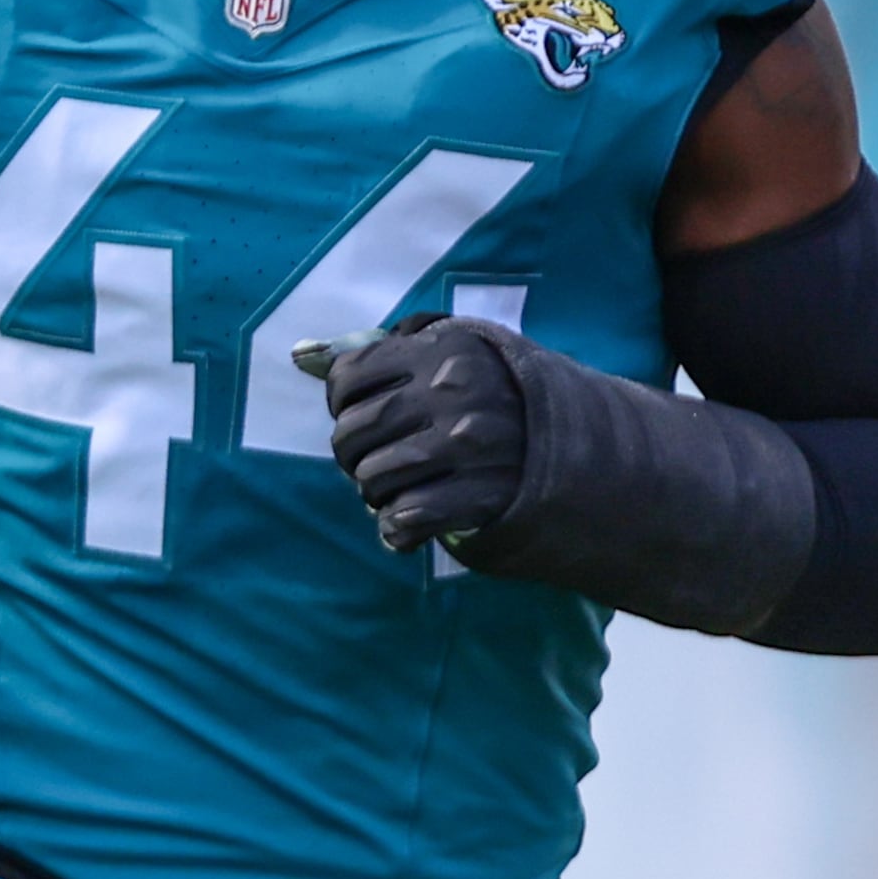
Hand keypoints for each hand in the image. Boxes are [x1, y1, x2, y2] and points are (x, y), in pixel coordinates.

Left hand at [316, 314, 529, 551]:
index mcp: (443, 350)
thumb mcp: (448, 356)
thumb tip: (299, 353)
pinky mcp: (480, 496)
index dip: (343, 404)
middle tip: (374, 460)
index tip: (363, 414)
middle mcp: (453, 394)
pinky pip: (404, 518)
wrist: (579, 449)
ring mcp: (467, 446)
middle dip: (352, 455)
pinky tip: (408, 522)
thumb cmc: (495, 394)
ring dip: (374, 493)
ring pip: (372, 478)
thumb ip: (376, 353)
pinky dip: (396, 528)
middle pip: (352, 432)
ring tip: (397, 488)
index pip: (348, 378)